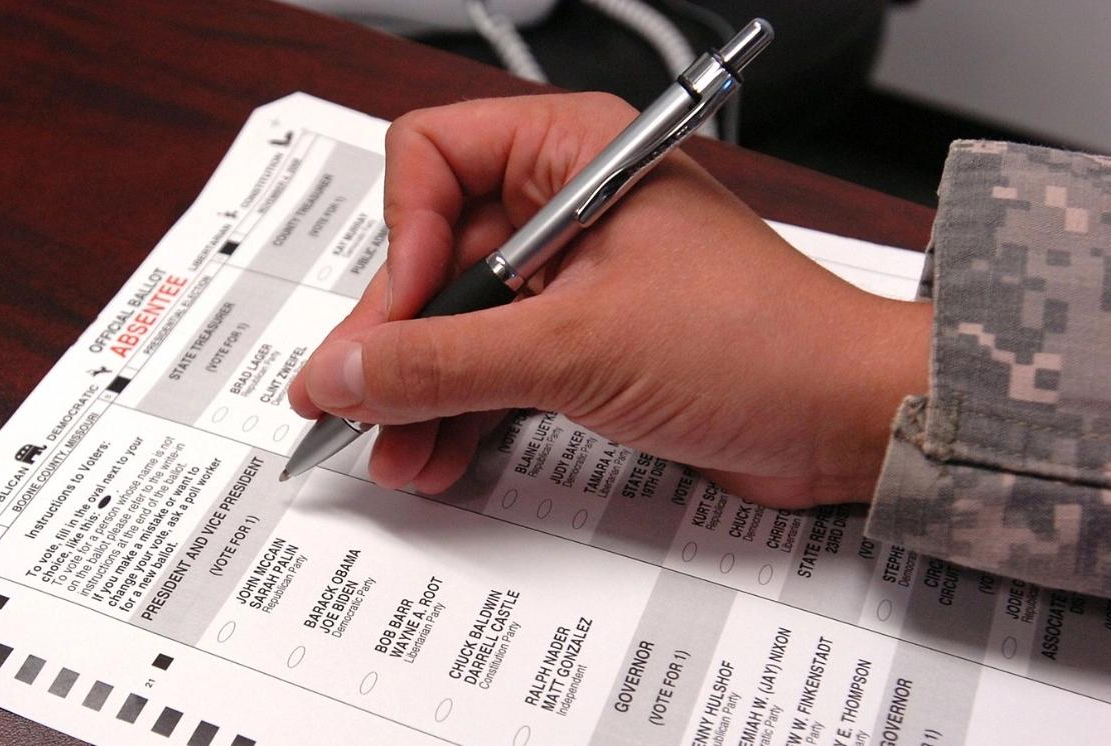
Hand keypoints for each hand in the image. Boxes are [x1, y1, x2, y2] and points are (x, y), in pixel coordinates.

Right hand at [288, 93, 930, 508]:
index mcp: (571, 153)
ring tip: (389, 450)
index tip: (397, 317)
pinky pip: (496, 365)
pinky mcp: (585, 340)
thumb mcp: (576, 348)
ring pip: (459, 320)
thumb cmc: (760, 343)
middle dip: (394, 336)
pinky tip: (434, 455)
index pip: (430, 158)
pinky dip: (462, 410)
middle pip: (431, 251)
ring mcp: (573, 277)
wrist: (845, 420)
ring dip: (420, 389)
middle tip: (352, 401)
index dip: (398, 237)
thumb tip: (346, 369)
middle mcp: (564, 205)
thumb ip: (445, 360)